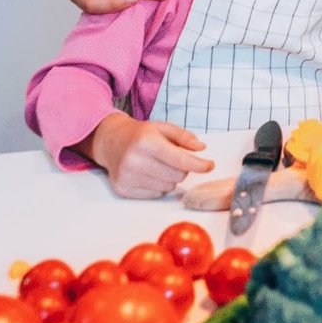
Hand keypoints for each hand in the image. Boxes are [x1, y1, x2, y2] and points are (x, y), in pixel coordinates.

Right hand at [81, 113, 213, 197]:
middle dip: (182, 169)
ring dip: (170, 179)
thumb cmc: (141, 135)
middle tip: (173, 159)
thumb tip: (201, 148)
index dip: (198, 164)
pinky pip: (155, 195)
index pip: (180, 159)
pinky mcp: (123, 189)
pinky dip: (158, 186)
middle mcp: (134, 160)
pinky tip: (149, 174)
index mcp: (146, 142)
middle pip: (177, 175)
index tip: (210, 166)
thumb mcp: (163, 128)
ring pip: (168, 187)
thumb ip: (184, 137)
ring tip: (159, 165)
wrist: (112, 142)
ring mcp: (127, 177)